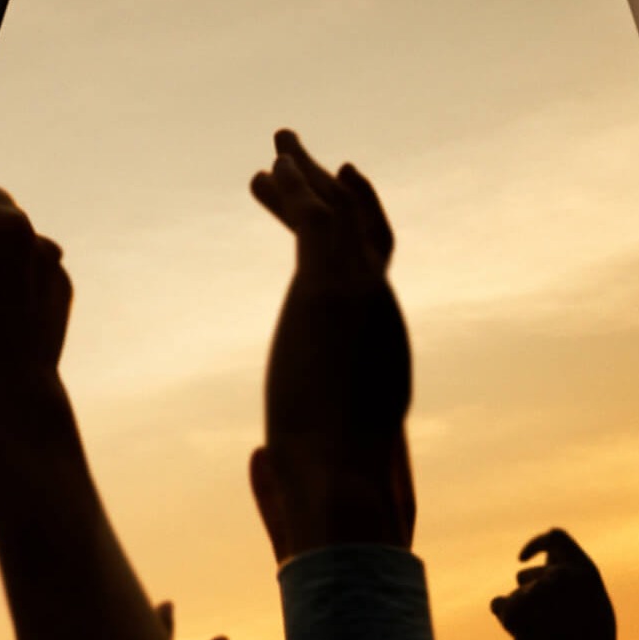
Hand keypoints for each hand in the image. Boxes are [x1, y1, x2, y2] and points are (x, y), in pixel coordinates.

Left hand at [245, 130, 411, 559]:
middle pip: (360, 237)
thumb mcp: (302, 466)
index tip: (311, 215)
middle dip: (328, 196)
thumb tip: (259, 459)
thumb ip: (282, 459)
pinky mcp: (334, 290)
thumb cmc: (329, 497)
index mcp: (374, 353)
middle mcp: (379, 318)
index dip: (342, 243)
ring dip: (307, 179)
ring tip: (278, 142)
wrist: (344, 489)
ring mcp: (363, 299)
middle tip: (299, 159)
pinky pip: (316, 224)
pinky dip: (298, 193)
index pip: (361, 283)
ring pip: (338, 220)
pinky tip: (272, 169)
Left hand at [492, 528, 620, 639]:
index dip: (536, 544)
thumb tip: (556, 564)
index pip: (556, 538)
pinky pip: (498, 605)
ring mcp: (539, 591)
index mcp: (586, 573)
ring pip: (513, 594)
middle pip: (525, 576)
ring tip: (541, 638)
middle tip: (541, 625)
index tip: (521, 558)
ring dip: (519, 612)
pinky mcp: (516, 609)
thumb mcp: (595, 610)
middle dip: (525, 597)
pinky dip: (507, 620)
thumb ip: (576, 584)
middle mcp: (562, 576)